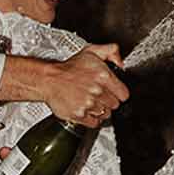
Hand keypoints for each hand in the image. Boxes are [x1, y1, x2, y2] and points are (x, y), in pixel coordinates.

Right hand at [0, 44, 127, 126]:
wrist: (49, 79)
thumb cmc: (69, 68)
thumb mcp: (91, 51)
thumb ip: (111, 51)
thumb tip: (121, 63)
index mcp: (103, 76)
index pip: (124, 94)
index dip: (118, 93)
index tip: (113, 92)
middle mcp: (97, 91)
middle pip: (115, 105)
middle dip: (108, 101)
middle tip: (98, 95)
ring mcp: (88, 104)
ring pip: (105, 115)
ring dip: (99, 110)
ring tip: (90, 101)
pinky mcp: (80, 115)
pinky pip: (94, 123)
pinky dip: (91, 118)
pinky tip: (85, 109)